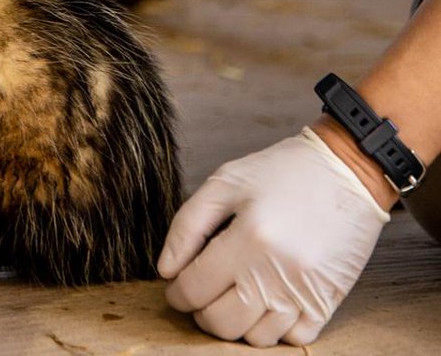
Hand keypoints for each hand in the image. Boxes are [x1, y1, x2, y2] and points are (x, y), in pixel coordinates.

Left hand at [157, 127, 390, 346]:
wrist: (346, 171)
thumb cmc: (282, 171)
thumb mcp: (225, 181)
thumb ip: (188, 225)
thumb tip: (166, 269)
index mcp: (248, 238)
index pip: (195, 289)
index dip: (177, 293)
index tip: (176, 286)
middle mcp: (277, 272)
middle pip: (222, 323)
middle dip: (201, 312)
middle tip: (202, 292)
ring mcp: (305, 292)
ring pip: (256, 338)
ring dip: (237, 324)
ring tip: (233, 296)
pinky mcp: (327, 302)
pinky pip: (293, 340)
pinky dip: (274, 330)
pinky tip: (265, 303)